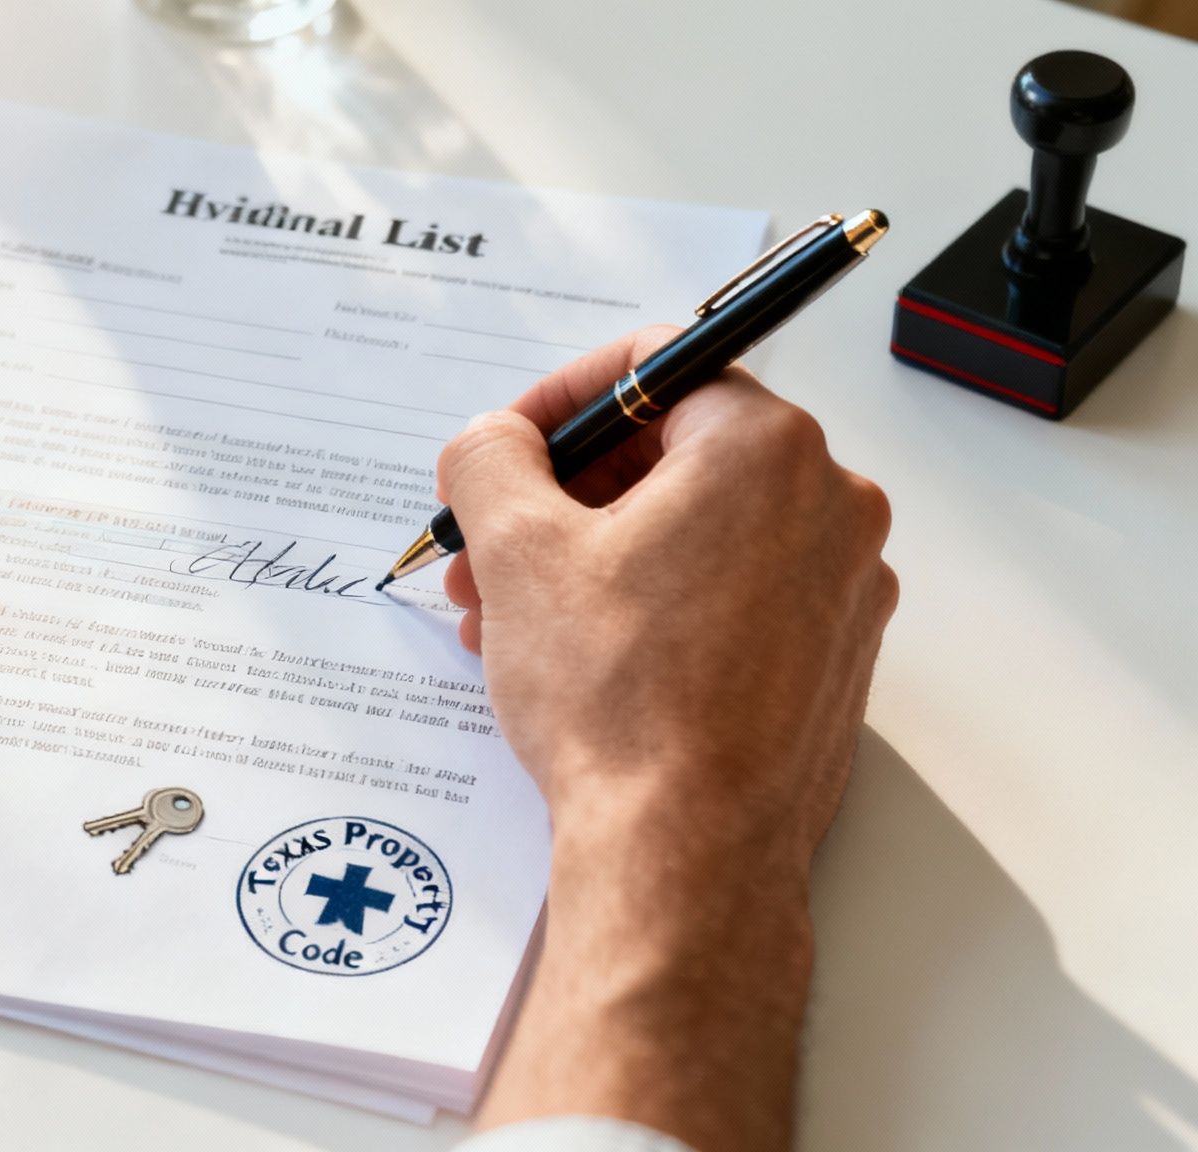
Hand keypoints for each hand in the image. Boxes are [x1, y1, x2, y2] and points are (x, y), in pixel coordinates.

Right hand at [444, 328, 895, 1151]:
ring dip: (594, 561)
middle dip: (564, 500)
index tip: (505, 450)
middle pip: (673, 458)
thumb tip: (492, 441)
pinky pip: (730, 600)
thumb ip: (490, 458)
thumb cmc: (620, 705)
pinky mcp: (829, 661)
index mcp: (766, 450)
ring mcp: (841, 590)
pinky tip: (579, 662)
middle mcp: (828, 508)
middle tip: (491, 546)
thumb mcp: (516, 552)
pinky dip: (653, 610)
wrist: (684, 854)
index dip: (556, 403)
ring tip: (511, 619)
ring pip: (695, 536)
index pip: (655, 369)